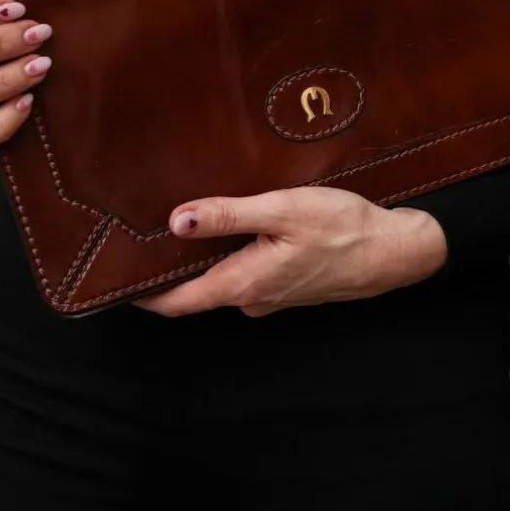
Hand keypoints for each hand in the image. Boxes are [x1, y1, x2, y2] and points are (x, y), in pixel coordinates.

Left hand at [133, 186, 448, 317]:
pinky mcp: (286, 286)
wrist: (397, 251)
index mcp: (243, 284)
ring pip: (221, 281)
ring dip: (200, 260)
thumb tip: (176, 220)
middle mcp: (251, 298)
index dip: (141, 293)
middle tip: (138, 238)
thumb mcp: (284, 210)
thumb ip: (229, 215)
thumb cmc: (345, 228)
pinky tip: (230, 228)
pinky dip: (229, 257)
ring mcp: (269, 296)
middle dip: (166, 270)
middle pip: (194, 291)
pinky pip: (245, 275)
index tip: (111, 278)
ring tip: (178, 225)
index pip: (176, 301)